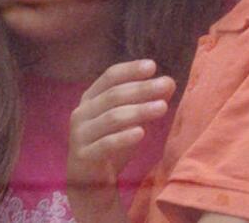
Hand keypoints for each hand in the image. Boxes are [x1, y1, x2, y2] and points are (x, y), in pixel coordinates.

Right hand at [66, 60, 175, 221]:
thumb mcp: (130, 120)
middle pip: (113, 95)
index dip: (130, 70)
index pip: (110, 76)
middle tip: (166, 84)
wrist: (89, 182)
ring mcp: (80, 134)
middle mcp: (82, 112)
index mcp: (91, 97)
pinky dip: (124, 137)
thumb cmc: (110, 144)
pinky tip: (142, 133)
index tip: (153, 66)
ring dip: (139, 111)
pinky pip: (105, 144)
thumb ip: (145, 101)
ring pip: (111, 118)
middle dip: (142, 89)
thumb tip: (169, 83)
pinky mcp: (83, 156)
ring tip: (163, 107)